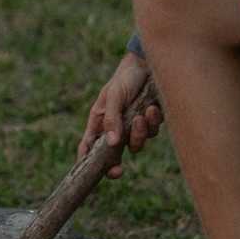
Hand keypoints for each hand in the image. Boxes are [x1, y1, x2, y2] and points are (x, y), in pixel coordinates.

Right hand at [77, 53, 163, 178]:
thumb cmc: (125, 78)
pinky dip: (152, 122)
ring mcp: (133, 127)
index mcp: (100, 121)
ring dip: (140, 133)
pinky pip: (152, 132)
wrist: (150, 65)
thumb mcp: (114, 96)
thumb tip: (112, 144)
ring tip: (142, 115)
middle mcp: (115, 127)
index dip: (86, 161)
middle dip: (114, 165)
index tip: (90, 173)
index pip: (88, 145)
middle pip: (112, 155)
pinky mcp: (150, 123)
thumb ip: (112, 119)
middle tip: (117, 170)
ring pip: (136, 144)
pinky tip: (152, 108)